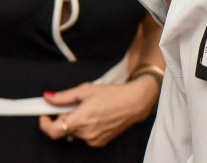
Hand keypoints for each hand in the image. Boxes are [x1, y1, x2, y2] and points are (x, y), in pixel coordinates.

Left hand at [39, 77, 157, 146]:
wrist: (135, 102)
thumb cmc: (114, 94)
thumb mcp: (86, 90)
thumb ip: (64, 96)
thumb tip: (48, 97)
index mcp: (80, 120)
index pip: (53, 131)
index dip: (45, 124)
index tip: (45, 116)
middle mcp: (85, 133)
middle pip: (65, 129)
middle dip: (65, 118)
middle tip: (75, 106)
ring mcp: (93, 139)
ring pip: (75, 133)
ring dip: (76, 123)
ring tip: (90, 110)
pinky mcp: (100, 142)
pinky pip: (85, 136)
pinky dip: (86, 128)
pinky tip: (97, 117)